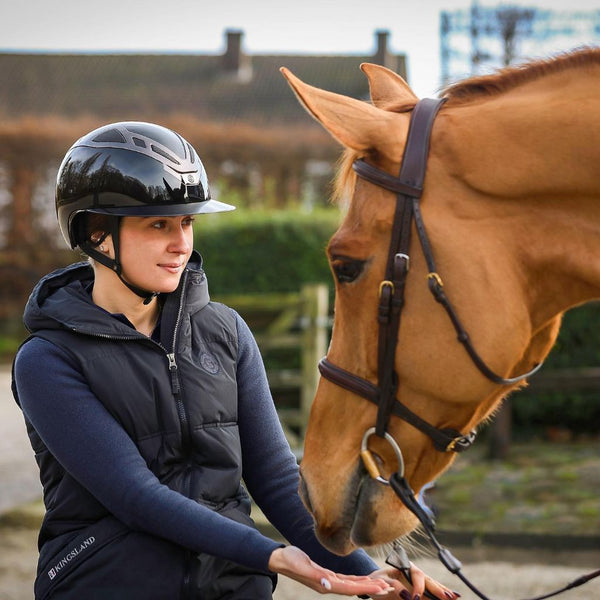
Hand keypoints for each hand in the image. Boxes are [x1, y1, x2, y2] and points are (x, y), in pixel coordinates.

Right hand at [268, 546, 395, 595]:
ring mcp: (327, 581)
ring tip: (381, 585)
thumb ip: (315, 575)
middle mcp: (328, 585)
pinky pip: (345, 580)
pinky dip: (356, 580)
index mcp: (324, 584)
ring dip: (366, 585)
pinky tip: (363, 580)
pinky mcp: (325, 575)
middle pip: (354, 588)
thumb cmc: (290, 560)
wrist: (280, 558)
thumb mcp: (302, 565)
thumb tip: (328, 584)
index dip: (366, 588)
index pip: (350, 588)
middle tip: (389, 588)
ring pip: (351, 585)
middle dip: (371, 588)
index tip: (381, 588)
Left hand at [370, 562, 459, 599]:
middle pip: (428, 580)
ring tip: (455, 597)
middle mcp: (414, 571)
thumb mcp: (382, 582)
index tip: (415, 598)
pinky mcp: (420, 587)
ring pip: (433, 584)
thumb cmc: (377, 581)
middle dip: (438, 589)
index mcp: (404, 566)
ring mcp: (419, 579)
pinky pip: (432, 589)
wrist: (375, 582)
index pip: (416, 575)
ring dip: (443, 591)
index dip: (418, 588)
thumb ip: (394, 587)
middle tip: (447, 598)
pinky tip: (453, 595)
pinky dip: (442, 591)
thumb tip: (406, 595)